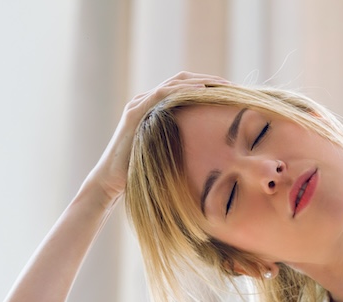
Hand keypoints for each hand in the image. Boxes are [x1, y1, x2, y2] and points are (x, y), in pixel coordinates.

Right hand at [86, 71, 228, 201]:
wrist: (111, 181)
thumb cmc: (140, 174)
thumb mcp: (166, 155)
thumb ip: (181, 146)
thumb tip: (209, 155)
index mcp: (153, 108)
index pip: (183, 89)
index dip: (206, 87)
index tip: (229, 92)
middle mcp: (145, 101)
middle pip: (180, 81)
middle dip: (208, 80)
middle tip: (231, 84)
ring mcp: (138, 104)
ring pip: (174, 83)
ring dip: (200, 81)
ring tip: (222, 84)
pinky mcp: (135, 112)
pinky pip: (162, 94)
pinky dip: (183, 90)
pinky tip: (202, 90)